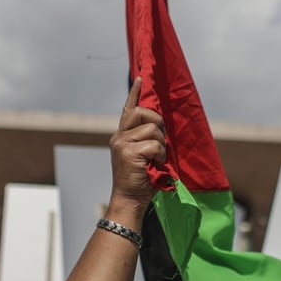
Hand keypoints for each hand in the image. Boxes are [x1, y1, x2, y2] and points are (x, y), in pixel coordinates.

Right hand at [107, 77, 165, 220]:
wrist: (128, 201)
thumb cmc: (140, 182)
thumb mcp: (143, 157)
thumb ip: (147, 141)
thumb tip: (160, 128)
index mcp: (121, 137)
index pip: (128, 110)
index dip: (135, 94)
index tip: (141, 79)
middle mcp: (119, 137)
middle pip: (142, 112)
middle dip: (156, 122)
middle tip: (160, 142)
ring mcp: (122, 143)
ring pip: (152, 129)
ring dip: (161, 145)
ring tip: (156, 160)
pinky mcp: (128, 152)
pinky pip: (155, 144)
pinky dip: (160, 156)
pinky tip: (155, 166)